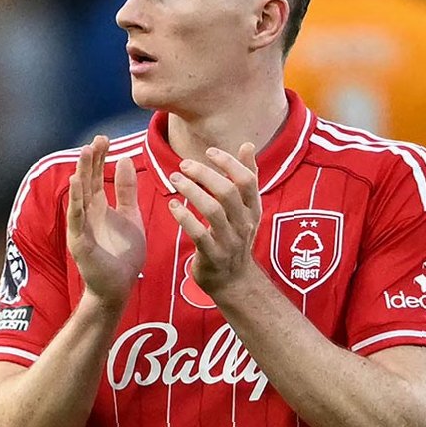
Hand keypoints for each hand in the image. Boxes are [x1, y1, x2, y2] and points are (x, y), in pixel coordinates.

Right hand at [66, 136, 145, 307]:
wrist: (119, 287)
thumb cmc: (123, 254)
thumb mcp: (131, 216)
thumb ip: (127, 191)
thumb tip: (124, 160)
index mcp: (98, 207)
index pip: (96, 177)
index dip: (99, 158)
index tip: (104, 138)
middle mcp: (86, 214)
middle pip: (86, 181)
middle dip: (91, 160)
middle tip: (96, 139)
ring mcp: (80, 227)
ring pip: (79, 195)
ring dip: (82, 174)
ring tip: (85, 153)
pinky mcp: (80, 242)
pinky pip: (77, 218)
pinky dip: (76, 200)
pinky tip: (76, 183)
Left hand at [167, 143, 261, 296]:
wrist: (234, 281)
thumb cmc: (236, 238)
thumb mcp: (246, 209)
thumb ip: (247, 178)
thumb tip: (248, 145)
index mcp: (253, 209)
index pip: (247, 180)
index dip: (229, 163)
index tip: (209, 152)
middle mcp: (244, 224)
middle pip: (228, 192)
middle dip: (205, 174)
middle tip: (184, 165)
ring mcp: (230, 241)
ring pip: (213, 210)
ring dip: (192, 191)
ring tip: (175, 179)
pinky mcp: (213, 256)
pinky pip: (199, 234)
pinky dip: (184, 217)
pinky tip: (172, 206)